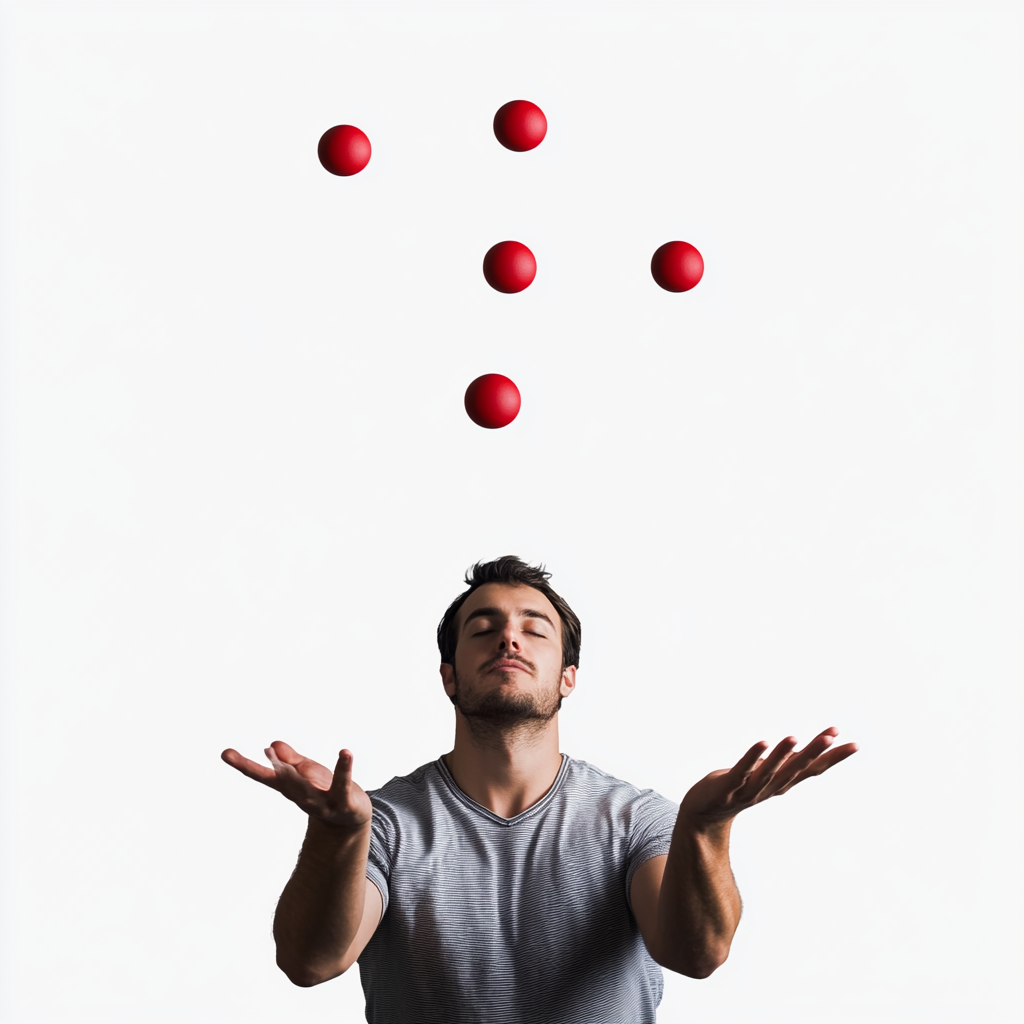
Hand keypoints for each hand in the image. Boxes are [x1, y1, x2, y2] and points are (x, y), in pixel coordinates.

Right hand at [221, 741, 372, 831]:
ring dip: (299, 776)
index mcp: (291, 786)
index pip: (264, 775)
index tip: (225, 754)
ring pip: (307, 790)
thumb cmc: (327, 789)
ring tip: (288, 764)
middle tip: (265, 752)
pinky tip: (345, 752)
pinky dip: (344, 769)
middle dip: (275, 769)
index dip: (245, 765)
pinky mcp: (344, 802)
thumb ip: (290, 760)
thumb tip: (271, 745)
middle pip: (285, 782)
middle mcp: (303, 796)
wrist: (352, 818)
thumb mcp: (307, 772)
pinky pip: (343, 784)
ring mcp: (322, 802)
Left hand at [679, 727, 857, 827]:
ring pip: (769, 771)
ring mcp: (749, 788)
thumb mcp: (766, 774)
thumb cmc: (739, 787)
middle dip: (814, 752)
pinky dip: (752, 758)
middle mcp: (770, 787)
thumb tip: (806, 747)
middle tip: (832, 736)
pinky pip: (742, 770)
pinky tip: (762, 742)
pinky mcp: (728, 785)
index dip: (832, 758)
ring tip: (794, 737)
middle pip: (795, 769)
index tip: (854, 744)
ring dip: (782, 755)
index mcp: (782, 783)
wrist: (704, 811)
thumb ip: (785, 763)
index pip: (812, 769)